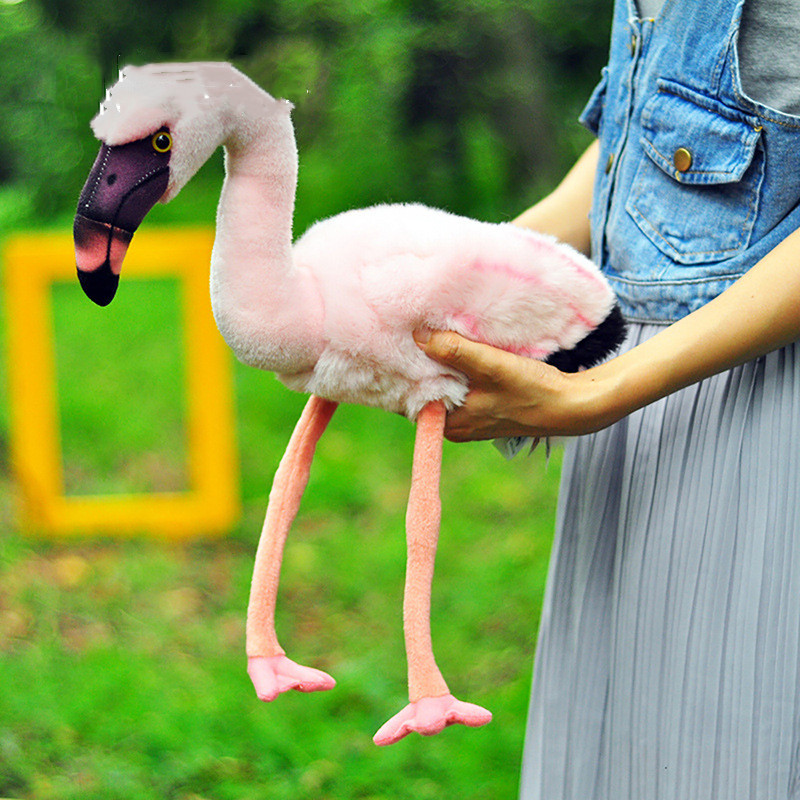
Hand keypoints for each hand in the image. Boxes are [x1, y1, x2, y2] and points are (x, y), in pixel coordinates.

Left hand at [413, 329, 618, 441]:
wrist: (573, 405)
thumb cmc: (533, 390)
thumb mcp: (491, 367)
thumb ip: (454, 352)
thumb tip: (418, 337)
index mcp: (450, 424)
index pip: (410, 398)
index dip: (404, 371)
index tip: (397, 344)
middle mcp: (457, 424)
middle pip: (427, 390)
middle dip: (422, 363)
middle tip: (414, 331)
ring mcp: (472, 416)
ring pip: (445, 385)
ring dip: (442, 362)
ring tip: (434, 333)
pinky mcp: (486, 405)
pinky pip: (461, 383)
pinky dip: (459, 366)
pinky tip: (460, 345)